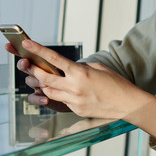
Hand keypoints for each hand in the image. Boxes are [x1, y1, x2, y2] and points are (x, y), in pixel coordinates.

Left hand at [12, 40, 155, 137]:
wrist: (129, 104)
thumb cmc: (117, 84)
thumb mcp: (98, 69)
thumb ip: (80, 68)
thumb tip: (68, 68)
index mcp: (80, 73)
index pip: (54, 59)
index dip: (38, 50)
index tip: (27, 43)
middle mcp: (75, 88)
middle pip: (45, 79)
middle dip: (33, 71)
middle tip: (26, 64)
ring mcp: (75, 101)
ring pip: (49, 93)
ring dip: (42, 85)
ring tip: (38, 78)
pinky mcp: (77, 111)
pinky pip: (61, 102)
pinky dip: (57, 96)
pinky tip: (58, 91)